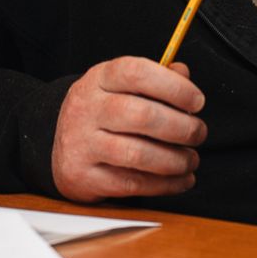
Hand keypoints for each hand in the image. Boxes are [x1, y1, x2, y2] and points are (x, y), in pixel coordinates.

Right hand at [51, 56, 207, 202]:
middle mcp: (87, 108)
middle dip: (181, 128)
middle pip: (141, 116)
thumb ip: (155, 78)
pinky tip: (180, 179)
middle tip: (198, 133)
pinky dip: (164, 184)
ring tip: (190, 160)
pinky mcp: (83, 177)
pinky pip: (131, 184)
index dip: (173, 86)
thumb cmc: (102, 113)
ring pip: (138, 154)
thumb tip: (183, 75)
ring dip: (175, 160)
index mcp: (99, 78)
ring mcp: (82, 144)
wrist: (58, 146)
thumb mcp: (121, 86)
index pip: (137, 73)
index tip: (197, 101)